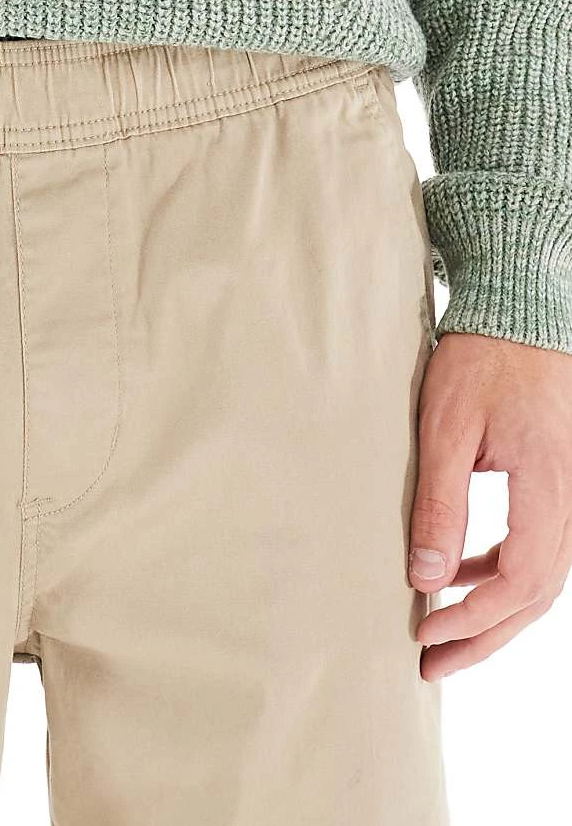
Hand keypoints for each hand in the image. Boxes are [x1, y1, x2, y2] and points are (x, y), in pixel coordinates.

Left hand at [408, 331, 571, 681]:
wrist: (517, 316)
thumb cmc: (480, 362)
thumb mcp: (446, 430)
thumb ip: (438, 504)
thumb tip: (427, 577)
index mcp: (549, 487)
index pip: (519, 582)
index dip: (472, 617)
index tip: (423, 631)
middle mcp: (570, 499)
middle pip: (536, 595)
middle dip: (484, 636)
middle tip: (432, 665)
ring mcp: (568, 493)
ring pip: (540, 577)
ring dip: (493, 612)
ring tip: (443, 633)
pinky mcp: (555, 484)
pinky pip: (536, 547)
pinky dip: (500, 574)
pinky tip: (463, 576)